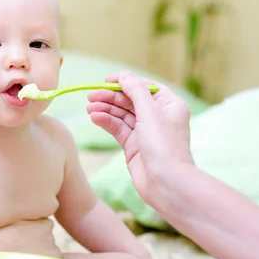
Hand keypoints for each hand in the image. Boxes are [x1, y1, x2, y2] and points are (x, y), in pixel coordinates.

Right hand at [87, 71, 192, 202]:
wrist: (166, 183)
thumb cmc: (164, 145)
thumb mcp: (150, 112)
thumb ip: (135, 91)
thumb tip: (124, 75)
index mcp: (169, 105)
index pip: (145, 87)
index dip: (126, 82)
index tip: (107, 80)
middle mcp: (158, 117)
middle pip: (131, 100)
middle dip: (111, 97)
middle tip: (91, 95)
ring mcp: (145, 132)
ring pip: (122, 115)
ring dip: (106, 109)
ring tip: (89, 107)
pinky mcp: (134, 146)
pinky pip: (118, 129)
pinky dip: (106, 122)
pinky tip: (94, 117)